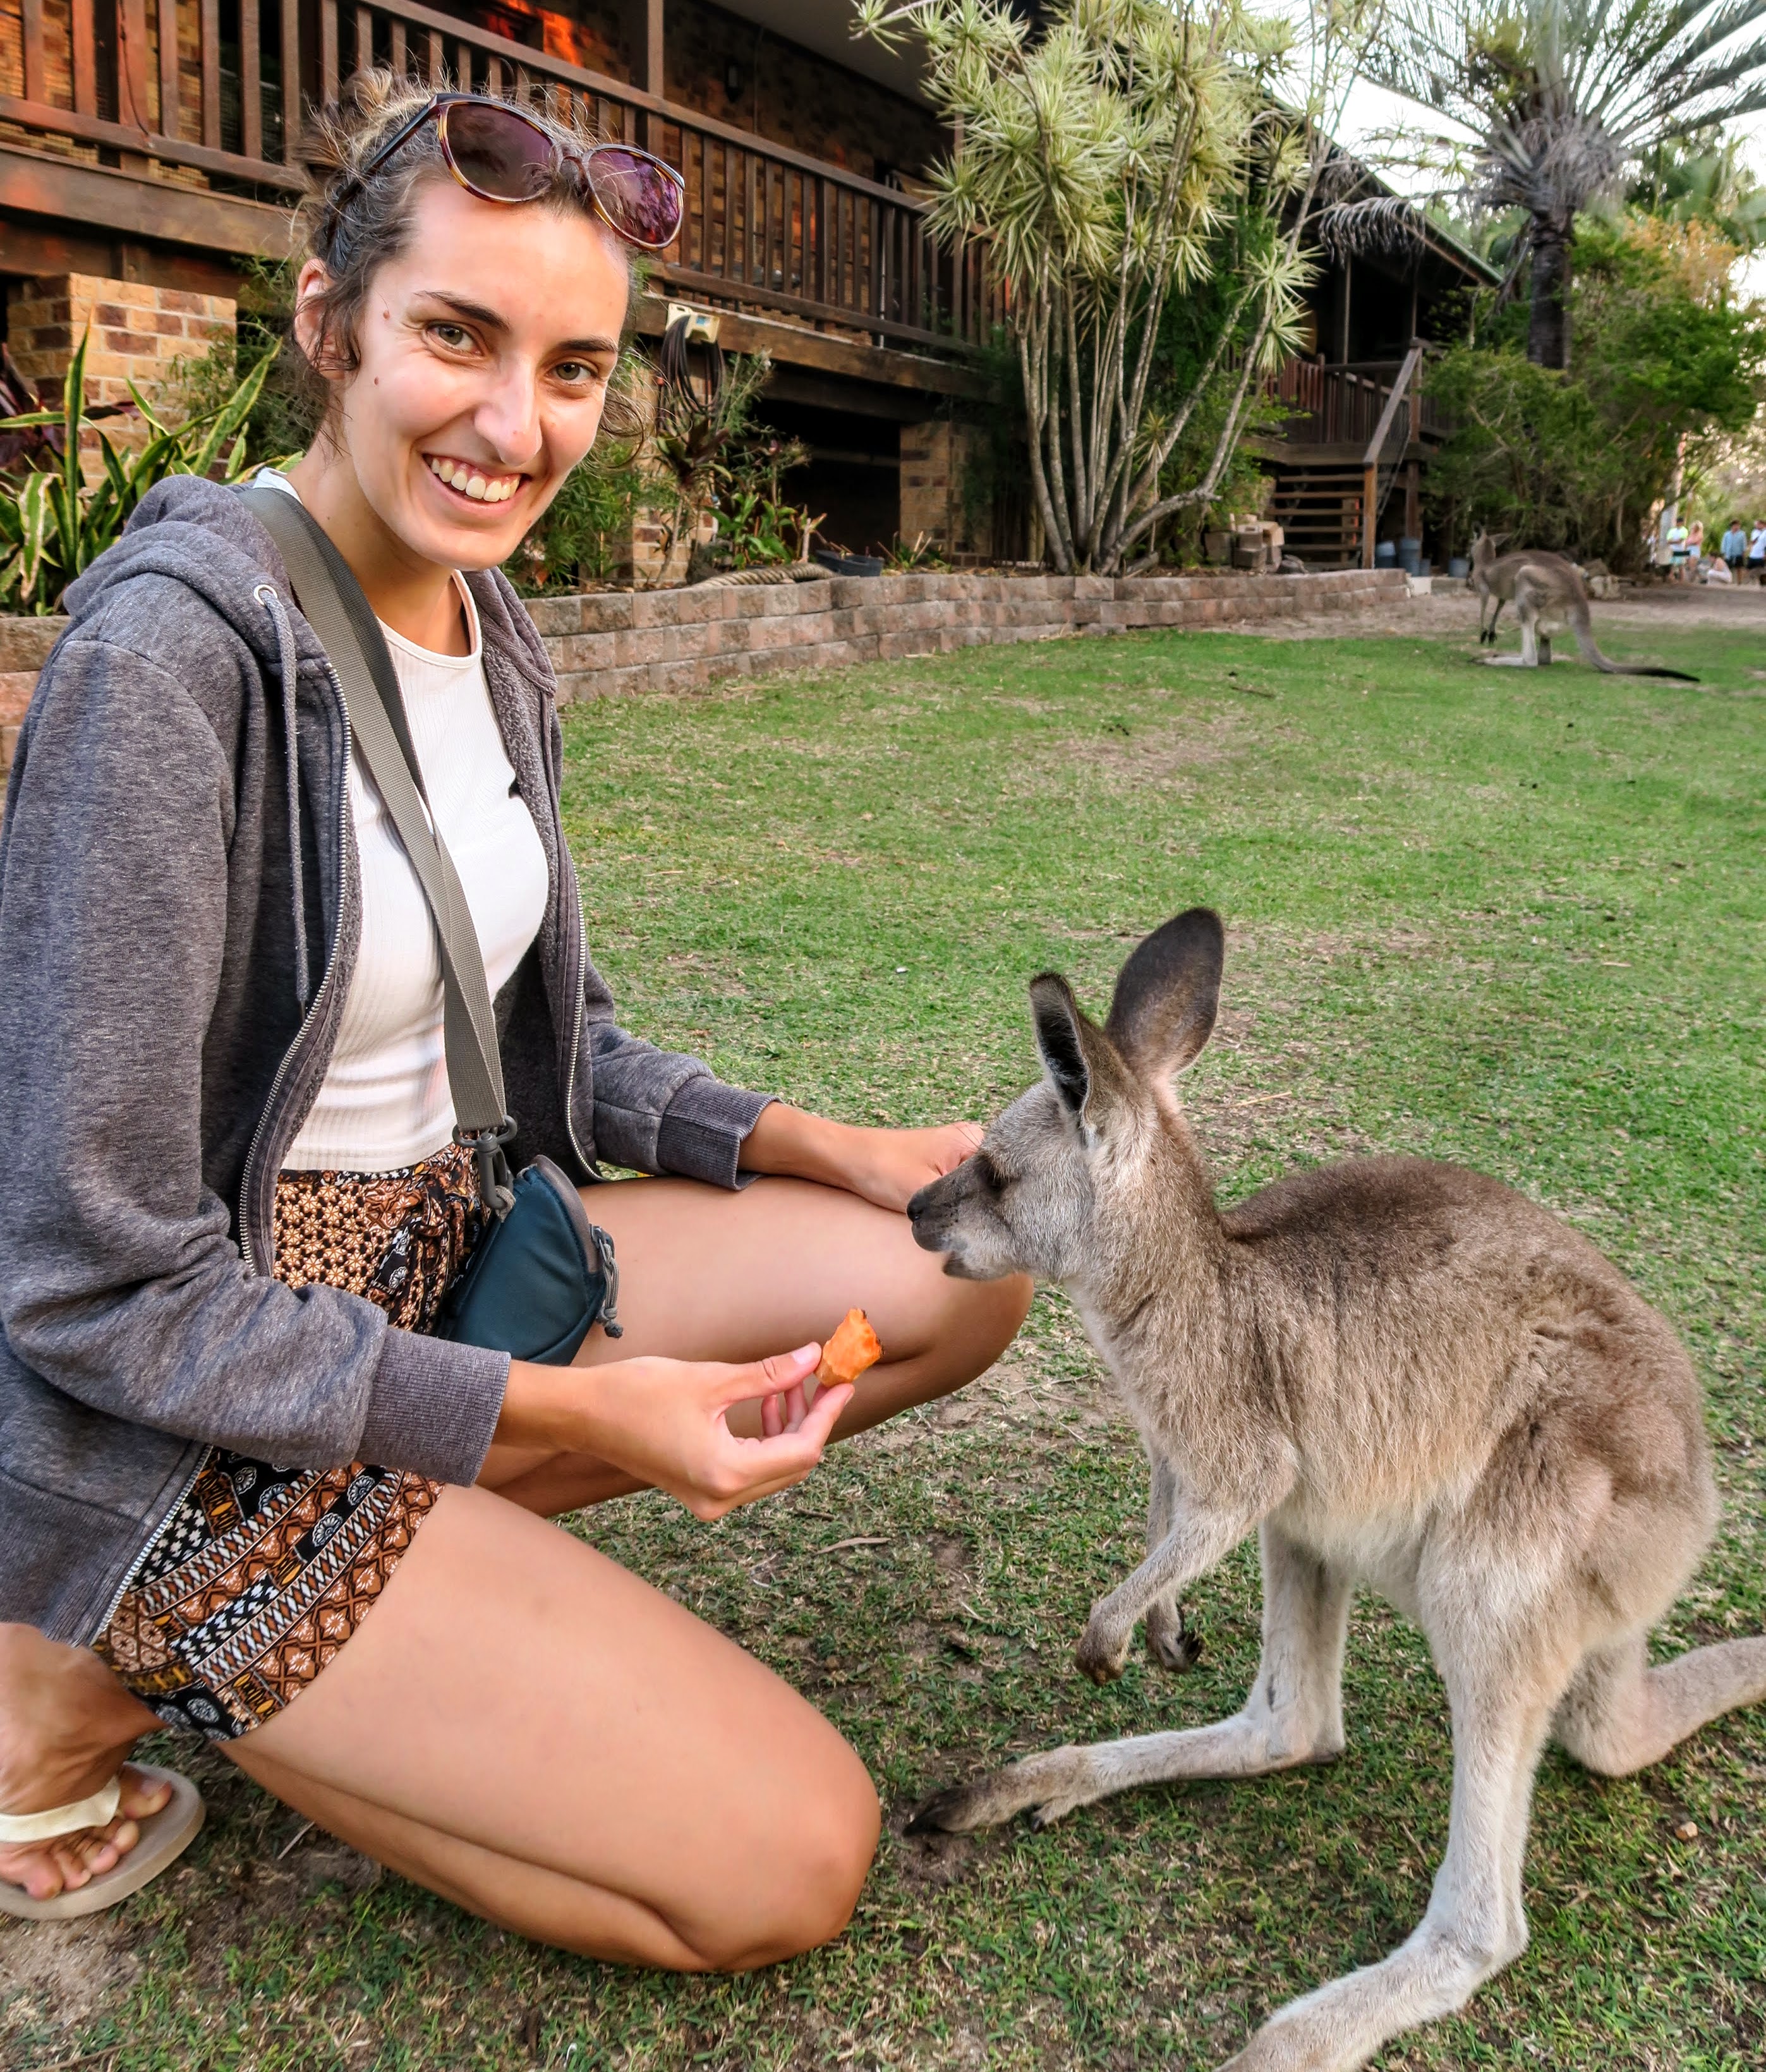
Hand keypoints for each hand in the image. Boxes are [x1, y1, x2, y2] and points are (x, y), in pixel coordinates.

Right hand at [495, 1345, 852, 1520]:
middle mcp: (721, 1498)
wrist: (584, 1415)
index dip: (827, 1414)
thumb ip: (768, 1375)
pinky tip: (769, 1403)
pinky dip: (766, 1438)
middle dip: (812, 1419)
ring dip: (790, 1427)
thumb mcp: (710, 1380)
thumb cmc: (638, 1393)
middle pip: (792, 1465)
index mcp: (725, 1474)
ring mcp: (709, 1500)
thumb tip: (813, 1359)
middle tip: (824, 1377)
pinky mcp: (699, 1490)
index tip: (843, 1382)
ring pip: (774, 1468)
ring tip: (794, 1381)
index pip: (800, 1450)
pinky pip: (751, 1469)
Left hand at [741, 1102, 983, 1212]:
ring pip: (972, 1192)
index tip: (995, 1231)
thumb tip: (990, 1239)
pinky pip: (956, 1190)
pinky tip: (945, 1221)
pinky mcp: (938, 1166)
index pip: (1005, 1178)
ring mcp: (954, 1153)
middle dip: (983, 1211)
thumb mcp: (925, 1195)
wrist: (842, 1160)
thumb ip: (961, 1214)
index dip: (1001, 1207)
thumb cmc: (880, 1169)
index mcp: (974, 1139)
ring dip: (965, 1211)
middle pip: (991, 1187)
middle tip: (974, 1233)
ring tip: (956, 1225)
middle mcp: (969, 1141)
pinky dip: (951, 1206)